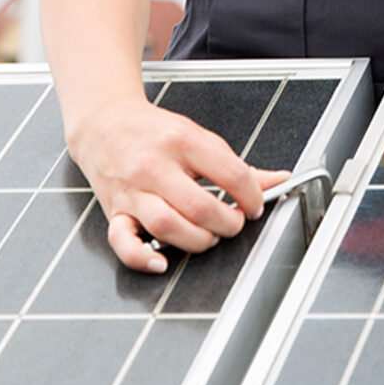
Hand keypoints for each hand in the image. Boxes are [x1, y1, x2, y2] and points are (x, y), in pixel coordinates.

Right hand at [68, 96, 290, 272]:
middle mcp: (156, 165)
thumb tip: (279, 180)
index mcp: (183, 140)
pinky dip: (143, 258)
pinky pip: (123, 242)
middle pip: (200, 207)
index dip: (252, 196)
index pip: (230, 174)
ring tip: (209, 236)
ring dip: (198, 240)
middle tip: (234, 223)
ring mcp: (133, 190)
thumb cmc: (154, 132)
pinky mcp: (114, 211)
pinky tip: (162, 261)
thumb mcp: (197, 136)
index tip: (255, 205)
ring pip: (168, 226)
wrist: (105, 123)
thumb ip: (236, 164)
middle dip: (228, 224)